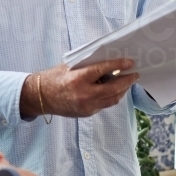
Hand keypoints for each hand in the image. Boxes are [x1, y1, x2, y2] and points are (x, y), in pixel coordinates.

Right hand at [19, 58, 138, 119]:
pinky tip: (114, 89)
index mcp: (78, 79)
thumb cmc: (54, 77)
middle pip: (113, 89)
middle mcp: (84, 94)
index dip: (119, 65)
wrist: (40, 97)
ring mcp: (86, 106)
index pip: (104, 70)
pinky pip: (104, 104)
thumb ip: (88, 66)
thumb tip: (108, 63)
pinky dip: (112, 96)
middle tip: (135, 74)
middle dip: (127, 81)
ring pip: (112, 99)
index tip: (130, 62)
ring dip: (122, 90)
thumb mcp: (70, 67)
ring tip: (127, 81)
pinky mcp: (87, 113)